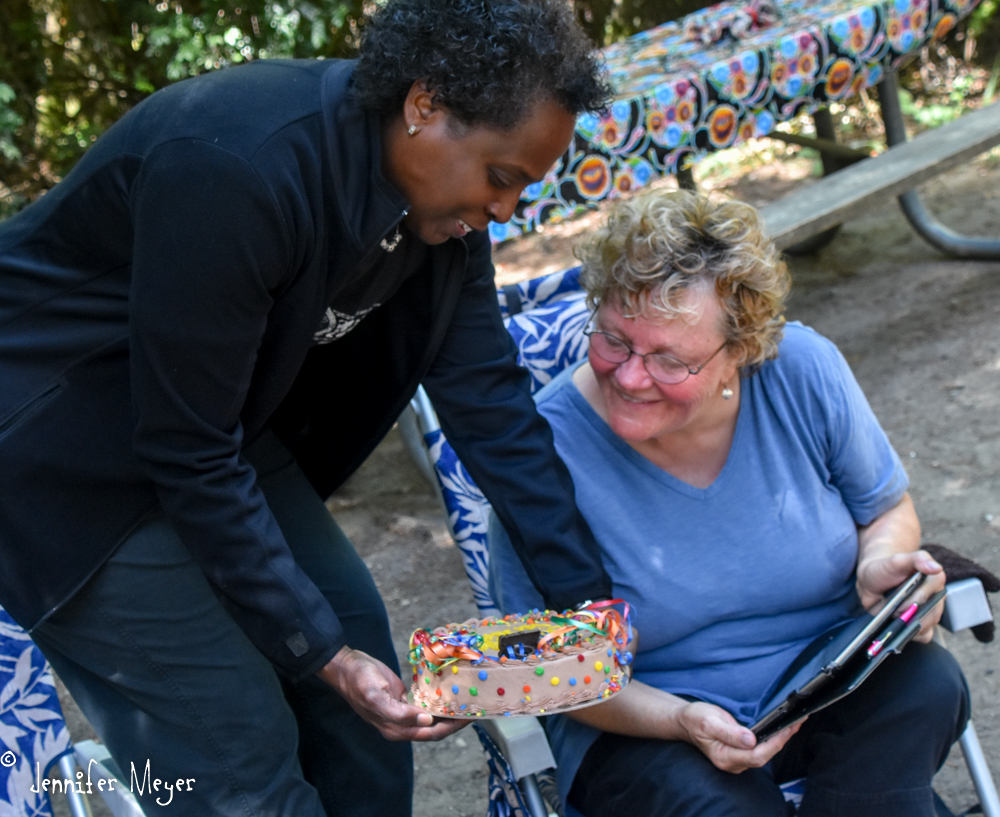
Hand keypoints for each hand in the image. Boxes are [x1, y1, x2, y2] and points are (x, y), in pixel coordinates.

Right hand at [318, 646, 467, 740]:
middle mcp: (402, 724)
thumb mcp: (375, 696)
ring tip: (469, 701)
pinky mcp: (404, 699)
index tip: (470, 717)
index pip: (431, 733)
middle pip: (435, 728)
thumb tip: (426, 722)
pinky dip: (439, 700)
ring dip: (449, 711)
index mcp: (395, 729)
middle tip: (476, 708)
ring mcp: (403, 712)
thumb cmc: (359, 681)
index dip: (451, 728)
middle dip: (455, 721)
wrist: (346, 666)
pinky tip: (451, 692)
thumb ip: (398, 713)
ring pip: (432, 717)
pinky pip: (426, 704)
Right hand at [674, 701, 802, 773]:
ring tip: (795, 723)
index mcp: (725, 757)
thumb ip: (729, 733)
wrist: (686, 721)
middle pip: (765, 756)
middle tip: (798, 722)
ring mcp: (738, 759)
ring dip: (781, 739)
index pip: (757, 755)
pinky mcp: (741, 753)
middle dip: (783, 740)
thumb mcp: (709, 722)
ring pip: (765, 753)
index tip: (787, 728)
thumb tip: (751, 740)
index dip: (774, 743)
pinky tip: (781, 729)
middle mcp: (733, 763)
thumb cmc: (695, 719)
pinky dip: (773, 738)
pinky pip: (761, 749)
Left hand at [856, 550, 945, 642]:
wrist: (872, 581)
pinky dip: (911, 635)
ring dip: (910, 624)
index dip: (916, 598)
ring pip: (928, 625)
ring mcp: (930, 612)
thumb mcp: (897, 560)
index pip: (933, 591)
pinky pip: (924, 636)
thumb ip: (916, 559)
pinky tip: (899, 628)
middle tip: (894, 609)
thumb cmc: (885, 568)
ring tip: (894, 616)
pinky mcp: (922, 625)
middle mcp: (936, 597)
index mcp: (934, 579)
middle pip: (932, 612)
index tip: (902, 599)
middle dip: (910, 613)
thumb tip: (936, 567)